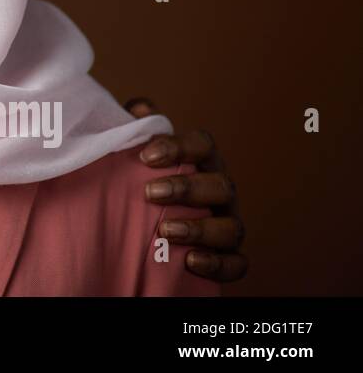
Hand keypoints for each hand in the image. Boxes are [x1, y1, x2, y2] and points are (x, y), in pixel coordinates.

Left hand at [125, 96, 246, 283]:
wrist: (142, 238)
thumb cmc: (143, 184)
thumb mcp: (135, 157)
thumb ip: (136, 131)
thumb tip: (139, 109)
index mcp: (200, 163)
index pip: (203, 144)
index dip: (179, 147)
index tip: (146, 155)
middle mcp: (219, 192)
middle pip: (219, 184)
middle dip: (186, 188)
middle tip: (149, 193)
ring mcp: (227, 224)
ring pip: (231, 226)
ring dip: (200, 228)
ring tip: (165, 231)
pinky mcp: (228, 258)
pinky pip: (236, 263)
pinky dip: (218, 263)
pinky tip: (191, 261)